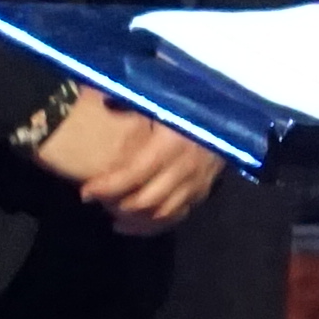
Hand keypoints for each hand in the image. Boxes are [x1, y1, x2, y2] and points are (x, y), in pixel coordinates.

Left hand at [35, 94, 218, 232]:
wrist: (231, 108)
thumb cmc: (191, 99)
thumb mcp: (163, 94)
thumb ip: (135, 100)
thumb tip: (107, 104)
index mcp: (170, 144)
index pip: (133, 175)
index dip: (107, 187)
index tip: (86, 193)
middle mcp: (185, 168)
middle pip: (145, 201)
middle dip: (117, 205)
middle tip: (97, 202)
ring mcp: (197, 182)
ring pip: (162, 214)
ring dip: (136, 221)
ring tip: (114, 218)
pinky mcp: (205, 189)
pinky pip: (179, 214)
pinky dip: (157, 223)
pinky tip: (139, 223)